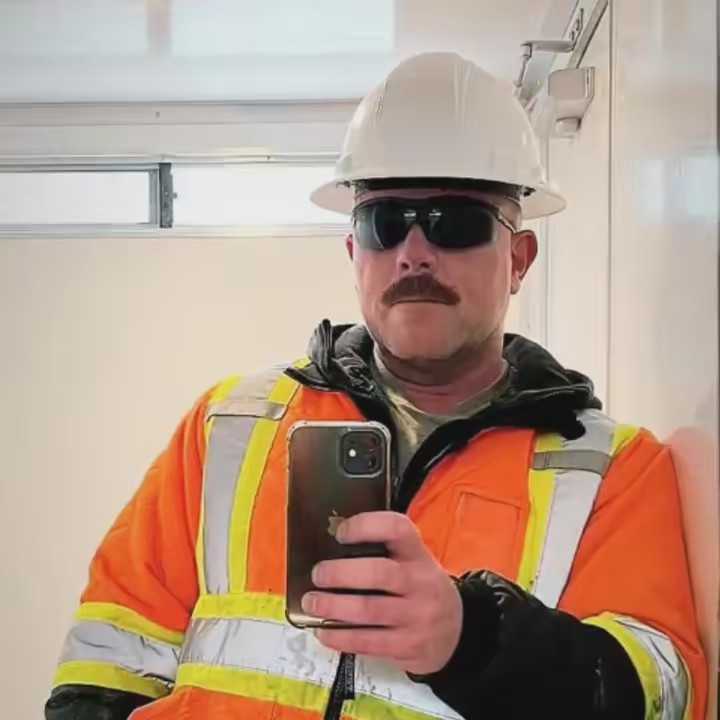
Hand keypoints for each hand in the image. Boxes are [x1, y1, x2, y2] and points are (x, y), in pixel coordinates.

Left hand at [302, 511, 462, 675]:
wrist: (457, 631)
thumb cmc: (421, 588)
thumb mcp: (414, 563)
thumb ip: (384, 553)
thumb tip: (331, 548)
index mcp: (418, 554)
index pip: (397, 529)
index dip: (367, 526)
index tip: (341, 532)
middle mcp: (421, 582)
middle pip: (379, 573)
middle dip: (341, 573)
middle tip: (318, 574)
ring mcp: (417, 616)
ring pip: (370, 610)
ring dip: (333, 606)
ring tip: (312, 602)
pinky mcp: (409, 646)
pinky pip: (369, 642)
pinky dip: (340, 636)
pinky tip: (323, 631)